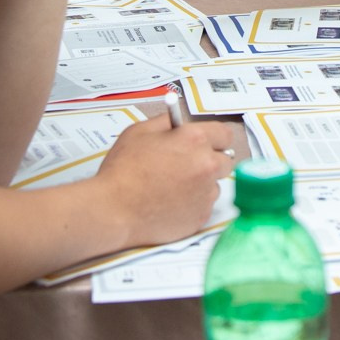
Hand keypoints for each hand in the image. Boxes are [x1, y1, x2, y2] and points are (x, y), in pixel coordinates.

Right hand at [94, 114, 239, 247]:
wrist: (113, 209)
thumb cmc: (123, 170)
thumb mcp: (139, 131)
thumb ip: (166, 122)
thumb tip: (178, 122)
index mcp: (194, 140)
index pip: (224, 134)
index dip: (214, 138)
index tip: (206, 143)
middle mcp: (206, 165)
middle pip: (225, 161)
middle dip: (210, 160)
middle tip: (187, 165)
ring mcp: (205, 193)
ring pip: (214, 185)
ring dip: (201, 184)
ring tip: (172, 187)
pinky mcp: (201, 217)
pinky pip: (204, 206)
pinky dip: (192, 204)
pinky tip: (170, 202)